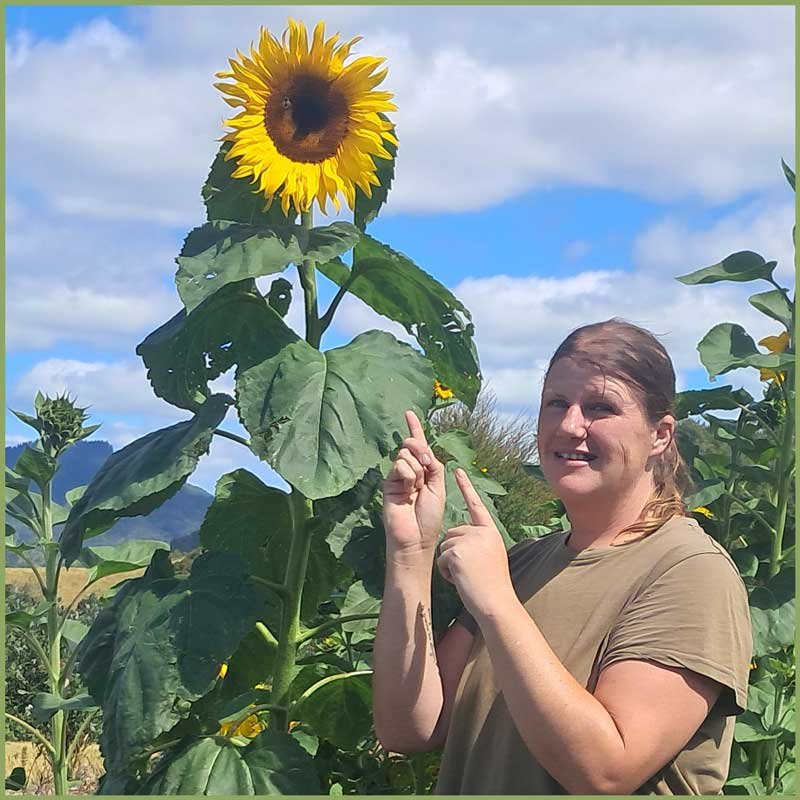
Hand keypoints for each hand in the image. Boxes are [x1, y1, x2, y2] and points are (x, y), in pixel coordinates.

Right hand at [383, 410, 445, 559]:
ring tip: (416, 490)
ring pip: (407, 455)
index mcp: (423, 471)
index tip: (408, 412)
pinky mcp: (388, 482)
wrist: (416, 536)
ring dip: (417, 470)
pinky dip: (409, 475)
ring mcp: (398, 476)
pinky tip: (408, 491)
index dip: (415, 428)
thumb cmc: (429, 516)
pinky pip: (400, 466)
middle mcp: (409, 471)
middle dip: (421, 449)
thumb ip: (433, 465)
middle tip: (427, 464)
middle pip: (412, 445)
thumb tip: (422, 449)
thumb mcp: (438, 486)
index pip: (418, 445)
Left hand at [437, 468, 515, 619]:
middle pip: (452, 533)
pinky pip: (441, 558)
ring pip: (445, 546)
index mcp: (490, 531)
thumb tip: (459, 538)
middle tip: (469, 570)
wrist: (495, 601)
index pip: (476, 505)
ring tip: (466, 575)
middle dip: (452, 552)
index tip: (457, 470)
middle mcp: (480, 532)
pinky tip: (460, 579)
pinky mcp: (456, 551)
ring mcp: (469, 540)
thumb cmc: (492, 585)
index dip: (466, 487)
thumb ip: (478, 542)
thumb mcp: (490, 556)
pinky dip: (446, 572)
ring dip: (449, 563)